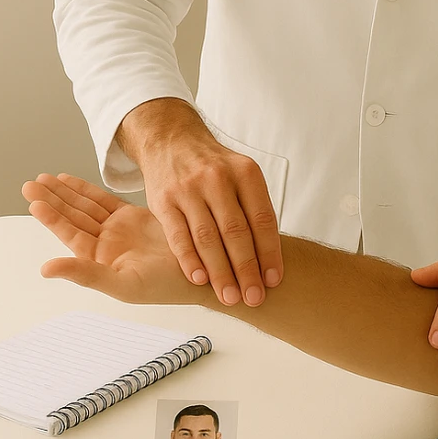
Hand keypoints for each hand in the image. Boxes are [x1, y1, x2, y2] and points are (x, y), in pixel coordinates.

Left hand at [22, 171, 196, 305]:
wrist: (202, 273)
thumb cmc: (166, 285)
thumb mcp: (123, 283)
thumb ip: (85, 274)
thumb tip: (46, 269)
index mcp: (100, 259)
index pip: (70, 234)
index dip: (52, 217)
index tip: (34, 201)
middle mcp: (106, 244)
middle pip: (73, 216)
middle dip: (51, 199)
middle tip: (30, 184)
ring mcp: (119, 229)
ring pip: (85, 206)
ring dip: (65, 192)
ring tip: (44, 180)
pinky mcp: (134, 217)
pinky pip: (105, 200)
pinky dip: (87, 190)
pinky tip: (70, 181)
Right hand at [136, 123, 283, 307]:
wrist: (172, 141)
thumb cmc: (214, 167)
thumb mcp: (241, 175)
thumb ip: (254, 210)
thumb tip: (271, 258)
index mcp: (245, 173)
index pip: (262, 219)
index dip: (270, 252)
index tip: (274, 280)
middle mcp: (218, 179)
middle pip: (236, 232)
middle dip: (247, 270)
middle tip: (254, 298)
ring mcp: (188, 189)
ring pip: (207, 237)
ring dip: (220, 272)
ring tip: (229, 297)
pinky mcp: (163, 200)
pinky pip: (178, 235)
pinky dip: (189, 260)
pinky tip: (199, 280)